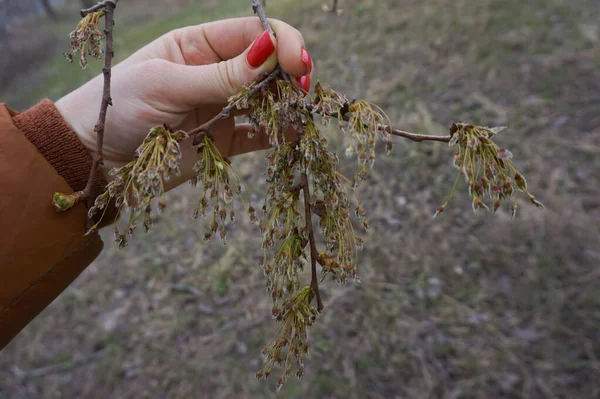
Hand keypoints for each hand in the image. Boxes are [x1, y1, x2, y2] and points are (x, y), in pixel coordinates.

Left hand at [56, 17, 312, 189]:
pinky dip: (277, 134)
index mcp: (198, 46)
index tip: (296, 62)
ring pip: (268, 99)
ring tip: (300, 113)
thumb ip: (220, 75)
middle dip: (290, 73)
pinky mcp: (225, 140)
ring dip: (287, 103)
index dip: (280, 42)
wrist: (94, 159)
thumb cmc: (119, 107)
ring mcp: (222, 107)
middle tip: (304, 89)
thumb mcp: (167, 84)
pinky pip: (260, 134)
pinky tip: (290, 134)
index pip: (251, 33)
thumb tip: (271, 50)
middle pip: (267, 65)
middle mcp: (215, 73)